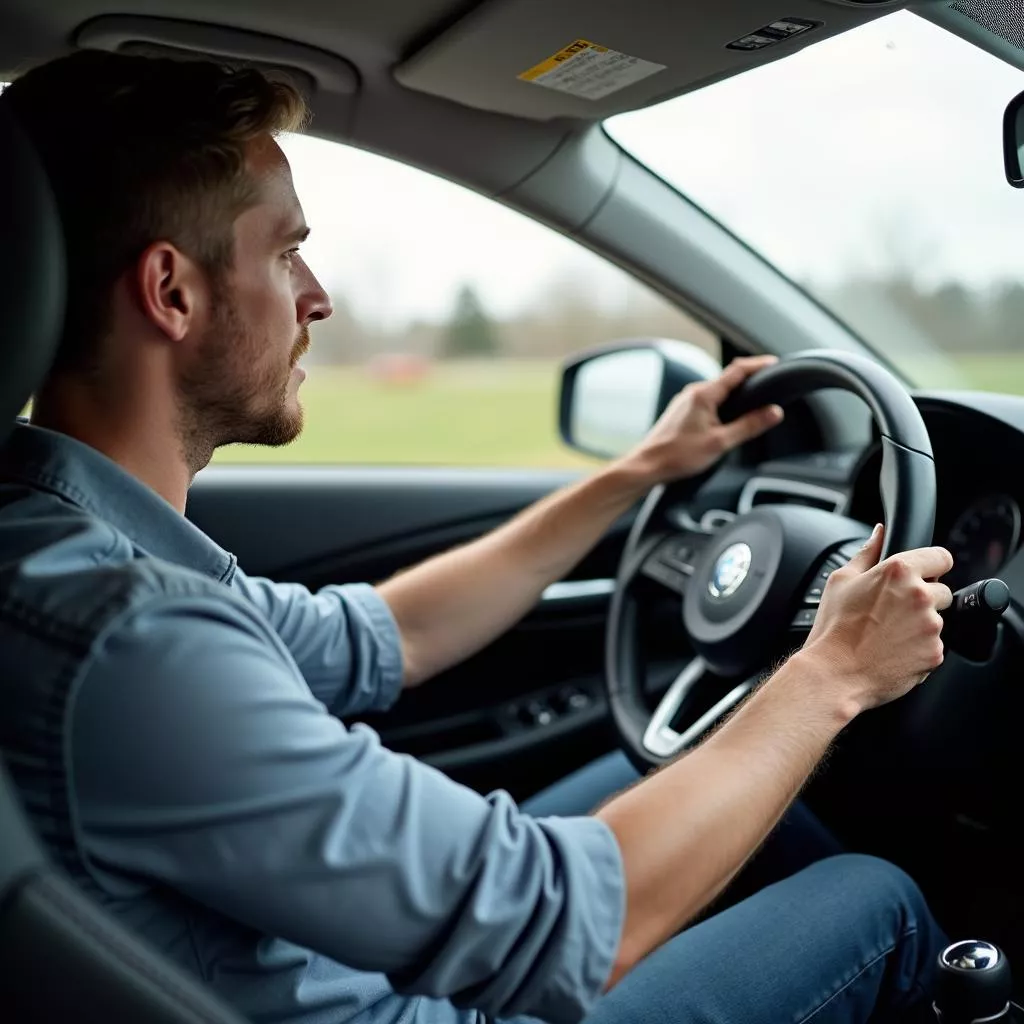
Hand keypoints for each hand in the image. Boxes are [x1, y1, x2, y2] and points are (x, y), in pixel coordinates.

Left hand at [622, 355, 783, 484]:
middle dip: (749, 378)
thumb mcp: (720, 443)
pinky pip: (707, 400)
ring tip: (754, 397)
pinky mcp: (682, 411)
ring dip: (735, 392)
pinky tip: (728, 414)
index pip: (737, 371)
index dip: (758, 365)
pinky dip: (722, 402)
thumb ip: (749, 426)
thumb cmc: (678, 455)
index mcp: (704, 394)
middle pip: (727, 379)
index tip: (774, 363)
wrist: (648, 465)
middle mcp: (693, 392)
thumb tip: (774, 412)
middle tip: (769, 381)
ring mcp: (686, 401)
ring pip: (717, 390)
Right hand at [801, 525, 953, 713]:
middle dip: (923, 601)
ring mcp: (931, 626)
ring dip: (920, 626)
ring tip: (888, 636)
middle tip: (892, 614)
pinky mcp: (935, 652)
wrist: (835, 673)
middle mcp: (920, 595)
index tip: (922, 577)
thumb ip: (867, 552)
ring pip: (937, 620)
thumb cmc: (834, 628)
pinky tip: (893, 652)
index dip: (931, 567)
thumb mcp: (841, 581)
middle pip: (941, 591)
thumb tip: (879, 532)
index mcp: (899, 571)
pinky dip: (918, 650)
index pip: (941, 557)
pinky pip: (933, 647)